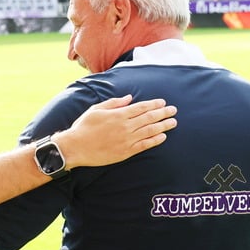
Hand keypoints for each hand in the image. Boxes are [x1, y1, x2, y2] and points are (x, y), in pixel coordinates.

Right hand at [58, 95, 177, 166]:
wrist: (75, 147)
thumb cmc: (83, 127)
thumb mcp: (96, 110)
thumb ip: (114, 103)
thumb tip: (129, 98)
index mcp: (118, 114)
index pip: (141, 107)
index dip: (154, 104)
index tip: (163, 102)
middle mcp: (125, 126)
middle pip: (149, 118)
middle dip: (163, 113)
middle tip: (174, 110)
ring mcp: (126, 140)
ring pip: (150, 131)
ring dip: (163, 126)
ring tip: (173, 122)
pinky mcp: (125, 152)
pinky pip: (144, 145)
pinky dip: (155, 140)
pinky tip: (163, 137)